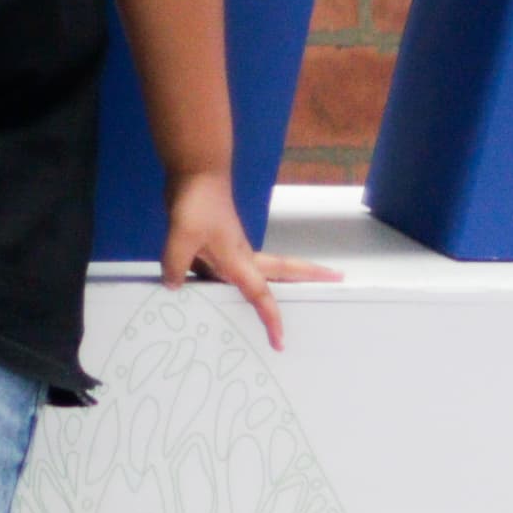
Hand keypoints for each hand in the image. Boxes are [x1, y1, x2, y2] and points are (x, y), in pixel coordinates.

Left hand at [155, 169, 340, 350]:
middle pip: (282, 271)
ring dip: (273, 285)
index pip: (261, 296)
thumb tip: (174, 287)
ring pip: (257, 272)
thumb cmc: (196, 204)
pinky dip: (230, 283)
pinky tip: (215, 292)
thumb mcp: (181, 239)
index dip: (271, 320)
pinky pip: (227, 269)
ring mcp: (231, 247)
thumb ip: (176, 267)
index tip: (280, 341)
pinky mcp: (217, 241)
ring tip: (275, 309)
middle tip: (338, 279)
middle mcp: (242, 256)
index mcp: (239, 260)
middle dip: (309, 277)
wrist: (195, 171)